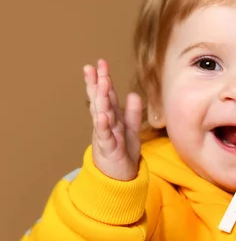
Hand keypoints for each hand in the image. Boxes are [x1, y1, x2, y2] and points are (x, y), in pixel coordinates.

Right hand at [84, 59, 142, 179]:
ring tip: (100, 83)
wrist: (119, 177)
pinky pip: (105, 136)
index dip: (102, 79)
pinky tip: (101, 115)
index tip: (100, 63)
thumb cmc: (123, 153)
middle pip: (101, 101)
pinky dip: (103, 126)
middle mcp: (106, 124)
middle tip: (96, 67)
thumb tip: (133, 94)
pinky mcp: (109, 149)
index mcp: (111, 118)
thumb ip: (131, 113)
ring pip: (102, 115)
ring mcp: (106, 135)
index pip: (106, 95)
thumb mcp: (130, 130)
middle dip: (98, 84)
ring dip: (101, 100)